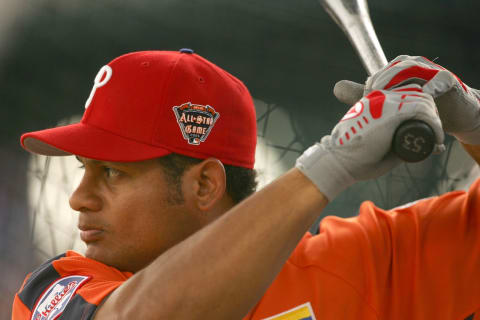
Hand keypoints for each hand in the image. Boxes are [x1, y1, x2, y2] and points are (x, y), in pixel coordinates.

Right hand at [296, 85, 443, 200]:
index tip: (426, 128)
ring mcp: (385, 103)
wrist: (337, 162)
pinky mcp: (390, 112)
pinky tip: (436, 136)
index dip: (421, 108)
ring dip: (434, 117)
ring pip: (423, 99)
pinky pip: (421, 109)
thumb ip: (400, 145)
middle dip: (431, 112)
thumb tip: (428, 148)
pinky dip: (434, 122)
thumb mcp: (380, 148)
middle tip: (434, 133)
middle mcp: (380, 98)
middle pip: (417, 94)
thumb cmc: (355, 160)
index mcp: (375, 103)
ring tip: (436, 136)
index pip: (406, 95)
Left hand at [334, 55, 479, 144]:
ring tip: (394, 99)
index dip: (371, 85)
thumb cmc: (416, 107)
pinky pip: (438, 80)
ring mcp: (431, 71)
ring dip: (402, 83)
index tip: (366, 100)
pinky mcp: (448, 80)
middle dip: (384, 83)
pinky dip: (429, 87)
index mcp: (396, 68)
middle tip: (377, 100)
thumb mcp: (389, 102)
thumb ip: (364, 96)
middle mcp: (412, 64)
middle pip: (395, 69)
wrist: (451, 114)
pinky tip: (422, 97)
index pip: (380, 73)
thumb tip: (336, 87)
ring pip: (413, 71)